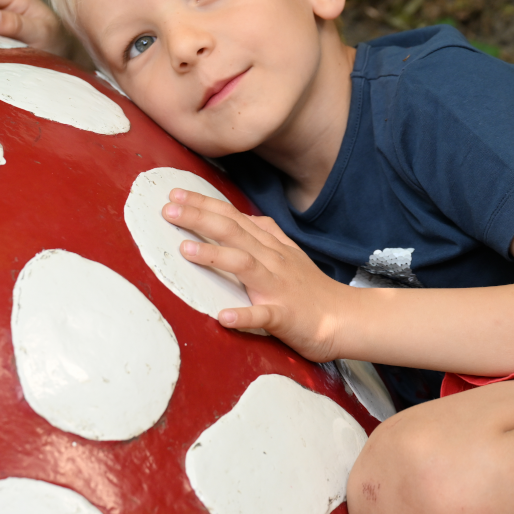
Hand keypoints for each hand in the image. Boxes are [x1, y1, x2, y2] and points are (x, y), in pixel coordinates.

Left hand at [162, 188, 346, 362]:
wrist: (344, 319)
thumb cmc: (311, 289)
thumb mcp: (288, 253)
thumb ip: (265, 234)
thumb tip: (242, 216)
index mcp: (270, 246)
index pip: (233, 217)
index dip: (204, 204)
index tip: (176, 194)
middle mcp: (272, 260)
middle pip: (233, 232)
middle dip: (199, 218)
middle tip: (169, 209)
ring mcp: (277, 287)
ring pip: (244, 264)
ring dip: (214, 255)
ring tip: (185, 249)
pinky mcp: (284, 315)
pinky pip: (262, 315)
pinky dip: (243, 315)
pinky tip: (223, 316)